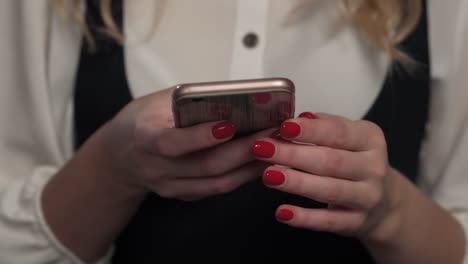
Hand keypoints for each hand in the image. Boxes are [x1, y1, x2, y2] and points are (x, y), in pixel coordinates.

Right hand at [96, 87, 271, 200]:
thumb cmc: (141, 122)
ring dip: (251, 165)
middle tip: (272, 132)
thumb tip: (231, 97)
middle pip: (206, 166)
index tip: (230, 124)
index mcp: (145, 140)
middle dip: (244, 150)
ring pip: (218, 183)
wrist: (120, 156)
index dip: (201, 136)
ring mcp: (171, 187)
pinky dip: (243, 175)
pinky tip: (260, 160)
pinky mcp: (184, 195)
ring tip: (276, 146)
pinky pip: (218, 188)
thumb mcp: (157, 101)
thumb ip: (188, 100)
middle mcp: (157, 170)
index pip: (172, 143)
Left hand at [252, 112, 400, 240]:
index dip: (311, 130)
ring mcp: (367, 197)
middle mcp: (373, 168)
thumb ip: (322, 125)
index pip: (339, 132)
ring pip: (329, 190)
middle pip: (330, 161)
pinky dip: (304, 218)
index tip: (284, 127)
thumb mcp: (346, 137)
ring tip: (268, 176)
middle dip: (293, 155)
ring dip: (296, 183)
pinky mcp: (356, 222)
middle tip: (263, 149)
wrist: (383, 202)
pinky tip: (282, 212)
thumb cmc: (354, 161)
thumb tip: (298, 119)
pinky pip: (328, 221)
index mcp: (370, 140)